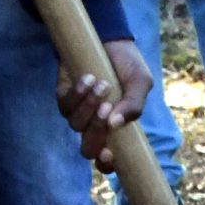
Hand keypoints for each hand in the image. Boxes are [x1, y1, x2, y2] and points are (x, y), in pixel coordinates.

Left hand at [57, 39, 152, 171]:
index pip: (107, 162)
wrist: (109, 38)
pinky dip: (77, 93)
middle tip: (107, 107)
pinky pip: (65, 105)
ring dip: (88, 106)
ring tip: (102, 84)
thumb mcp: (140, 83)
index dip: (106, 165)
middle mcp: (94, 126)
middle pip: (87, 149)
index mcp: (115, 131)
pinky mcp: (64, 96)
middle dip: (96, 132)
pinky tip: (88, 77)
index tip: (109, 154)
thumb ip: (134, 105)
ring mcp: (78, 113)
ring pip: (76, 125)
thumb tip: (115, 123)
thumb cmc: (127, 65)